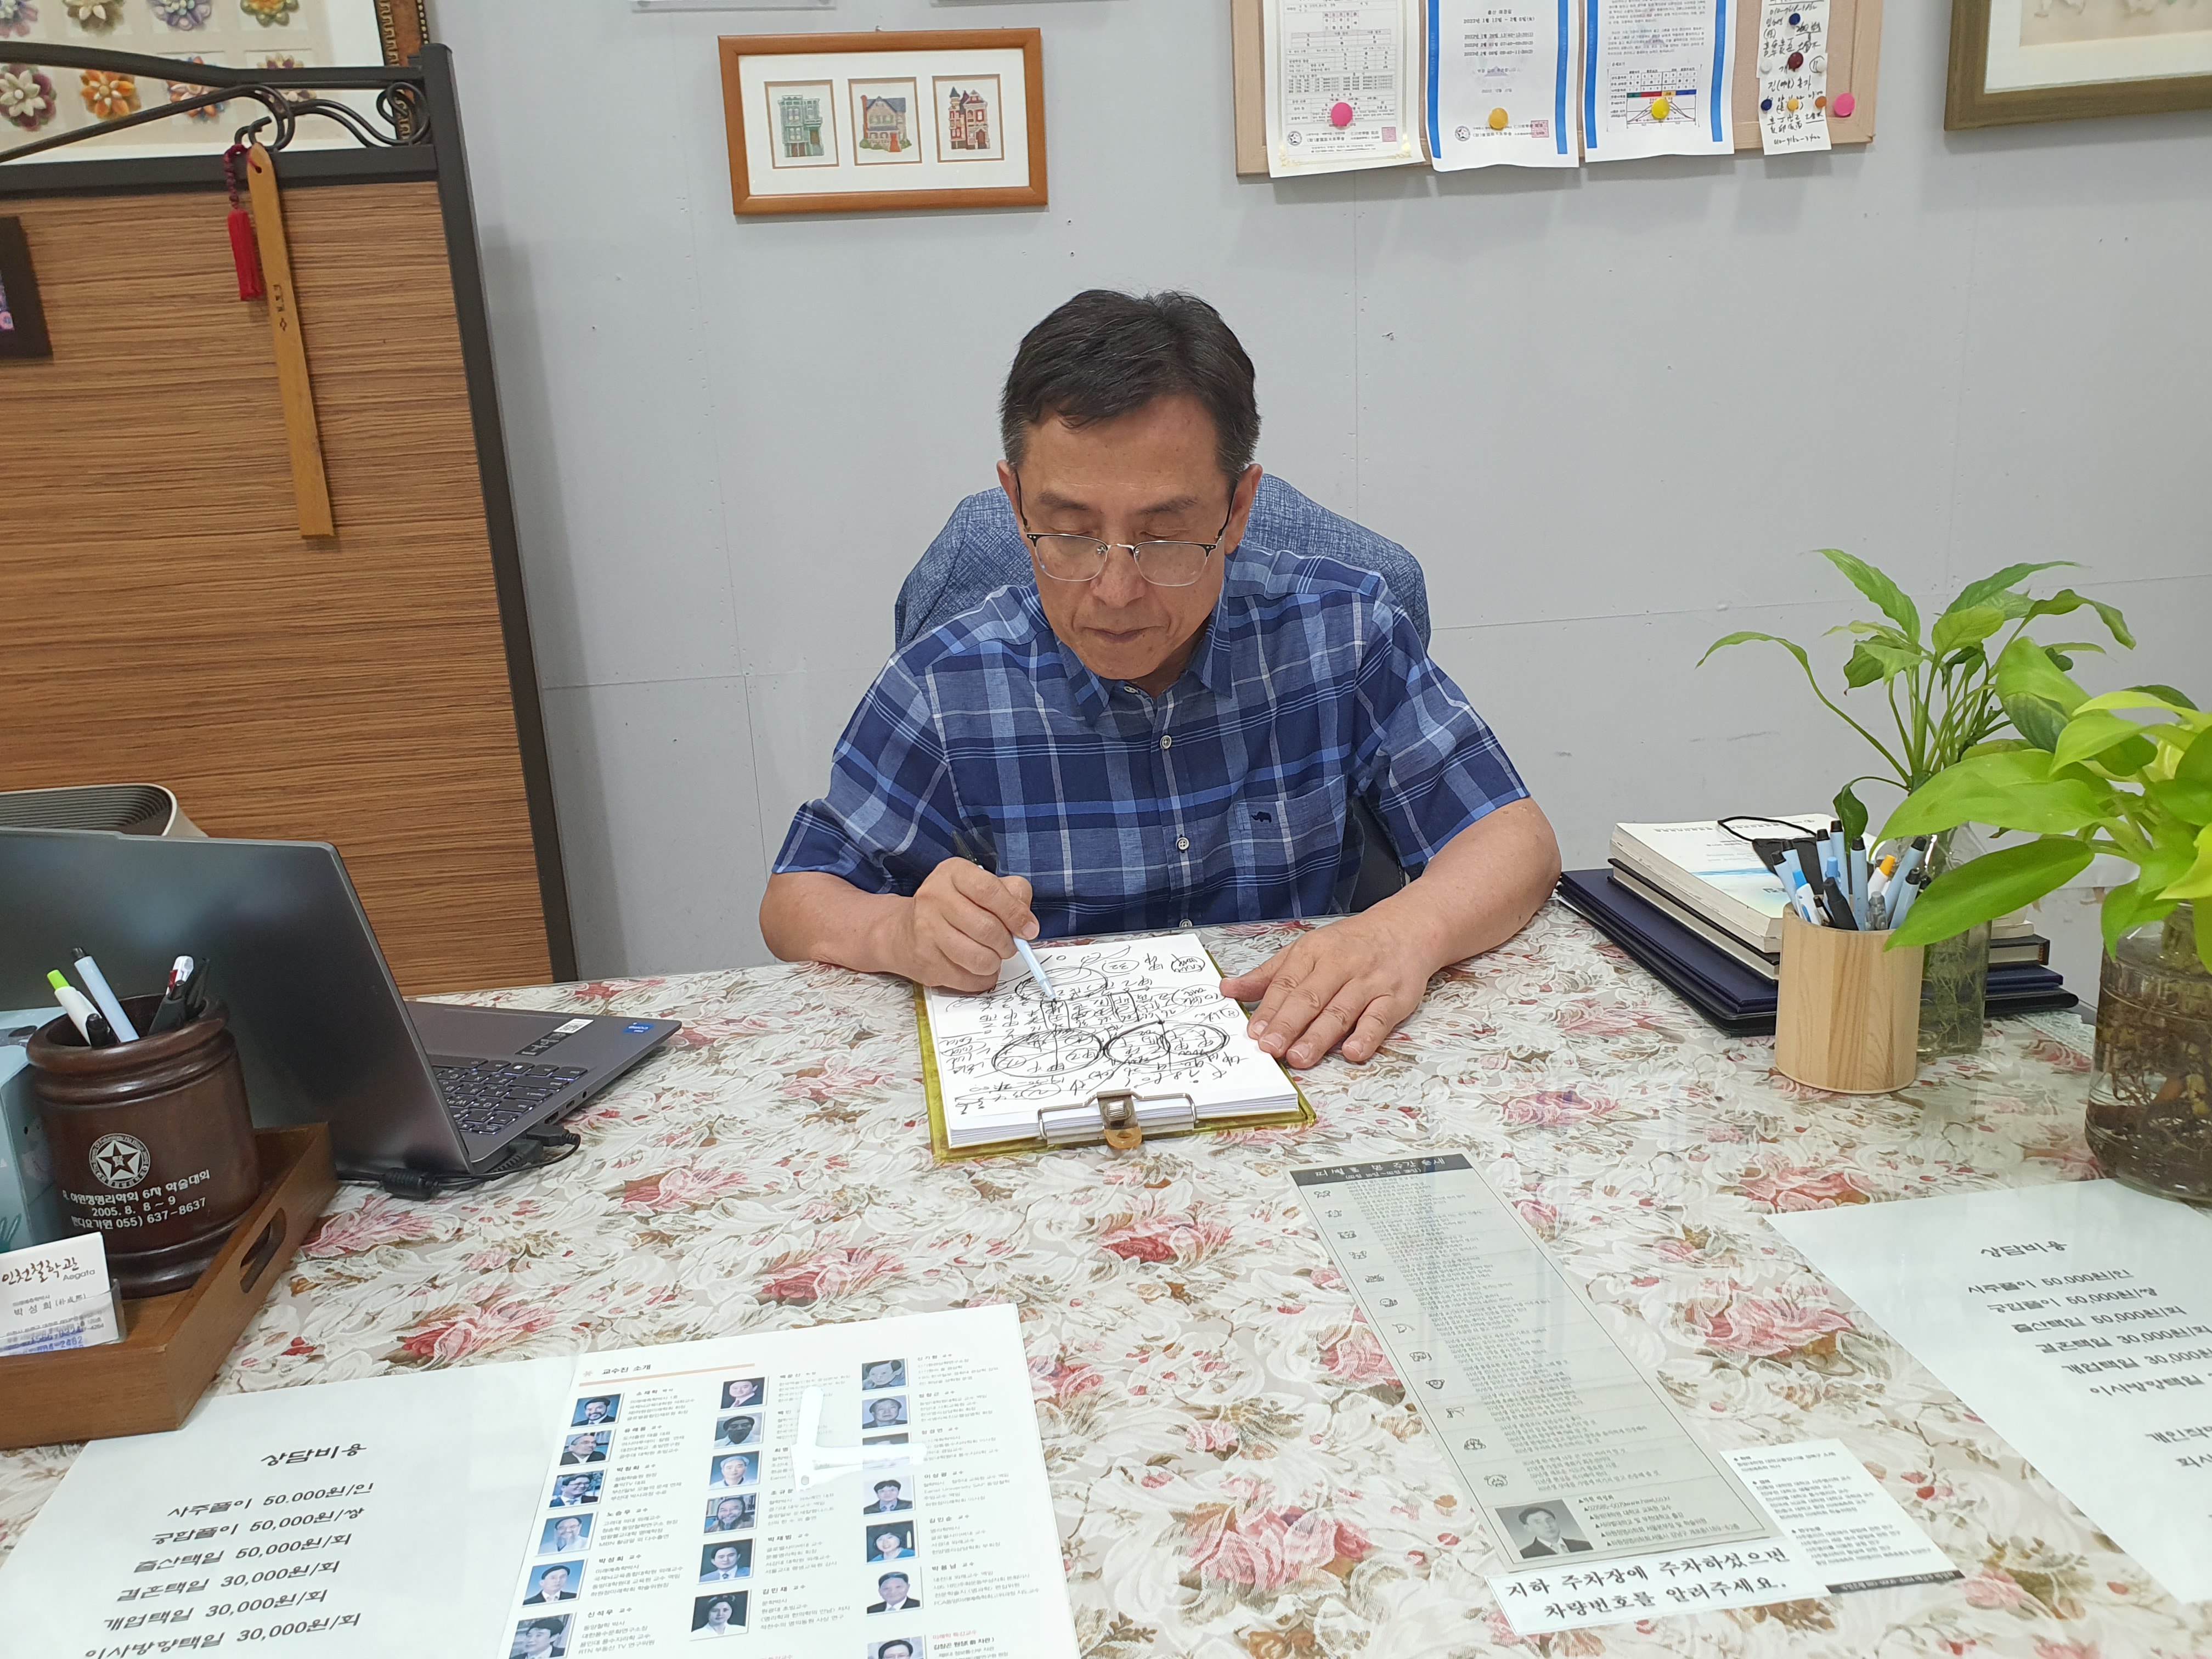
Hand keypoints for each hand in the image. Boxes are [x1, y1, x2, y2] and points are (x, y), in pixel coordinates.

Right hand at [886, 859, 1036, 991]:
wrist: (906, 930)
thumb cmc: (955, 906)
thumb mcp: (982, 886)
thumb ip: (1011, 895)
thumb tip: (1027, 924)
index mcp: (953, 873)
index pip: (989, 891)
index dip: (1015, 913)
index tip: (1028, 930)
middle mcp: (934, 898)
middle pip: (986, 928)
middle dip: (1007, 943)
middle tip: (1009, 946)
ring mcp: (926, 930)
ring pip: (978, 958)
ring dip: (995, 963)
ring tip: (992, 956)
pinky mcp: (926, 961)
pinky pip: (967, 979)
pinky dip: (982, 978)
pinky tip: (978, 968)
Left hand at [1220, 914, 1430, 1068]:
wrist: (1406, 928)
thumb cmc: (1351, 944)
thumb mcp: (1305, 951)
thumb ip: (1268, 975)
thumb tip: (1228, 989)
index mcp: (1314, 952)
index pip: (1286, 983)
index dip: (1269, 1009)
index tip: (1254, 1032)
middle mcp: (1340, 966)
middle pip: (1310, 998)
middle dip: (1289, 1024)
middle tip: (1271, 1048)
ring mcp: (1369, 982)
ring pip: (1341, 1010)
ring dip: (1320, 1036)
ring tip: (1300, 1057)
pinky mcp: (1395, 997)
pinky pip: (1380, 1018)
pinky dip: (1367, 1036)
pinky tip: (1354, 1052)